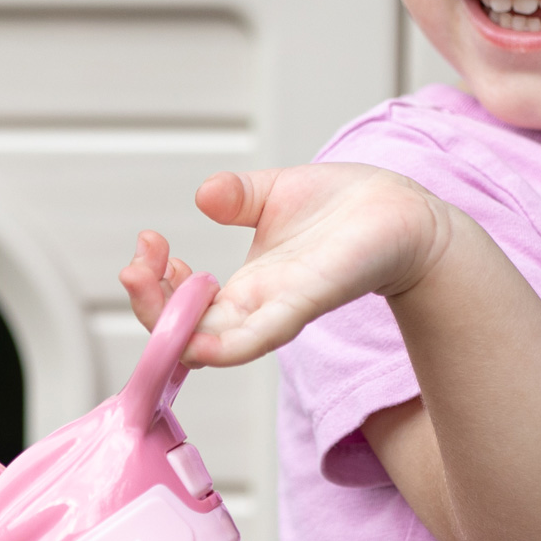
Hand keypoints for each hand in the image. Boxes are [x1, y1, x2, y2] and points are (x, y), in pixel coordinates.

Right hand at [118, 164, 453, 363]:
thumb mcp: (275, 195)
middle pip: (186, 333)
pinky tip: (198, 342)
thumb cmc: (344, 211)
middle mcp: (259, 309)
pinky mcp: (310, 302)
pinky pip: (262, 335)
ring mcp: (282, 311)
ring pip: (213, 342)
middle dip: (147, 305)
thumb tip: (203, 194)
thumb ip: (236, 197)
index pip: (182, 308)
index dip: (153, 284)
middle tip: (135, 263)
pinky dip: (226, 345)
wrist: (404, 213)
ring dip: (172, 324)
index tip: (148, 243)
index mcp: (247, 289)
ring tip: (143, 285)